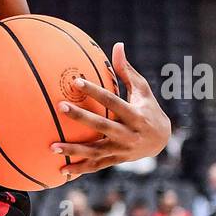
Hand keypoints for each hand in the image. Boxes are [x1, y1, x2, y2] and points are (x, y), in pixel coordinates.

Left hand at [51, 42, 170, 181]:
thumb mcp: (142, 90)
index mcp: (134, 114)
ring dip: (74, 150)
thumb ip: (126, 70)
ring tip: (52, 147)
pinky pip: (96, 166)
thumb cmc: (148, 108)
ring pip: (95, 150)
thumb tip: (117, 45)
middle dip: (81, 117)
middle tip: (60, 107)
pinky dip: (80, 169)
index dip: (95, 91)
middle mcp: (128, 133)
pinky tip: (61, 170)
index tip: (76, 81)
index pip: (112, 100)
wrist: (162, 140)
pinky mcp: (116, 160)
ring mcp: (121, 149)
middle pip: (101, 125)